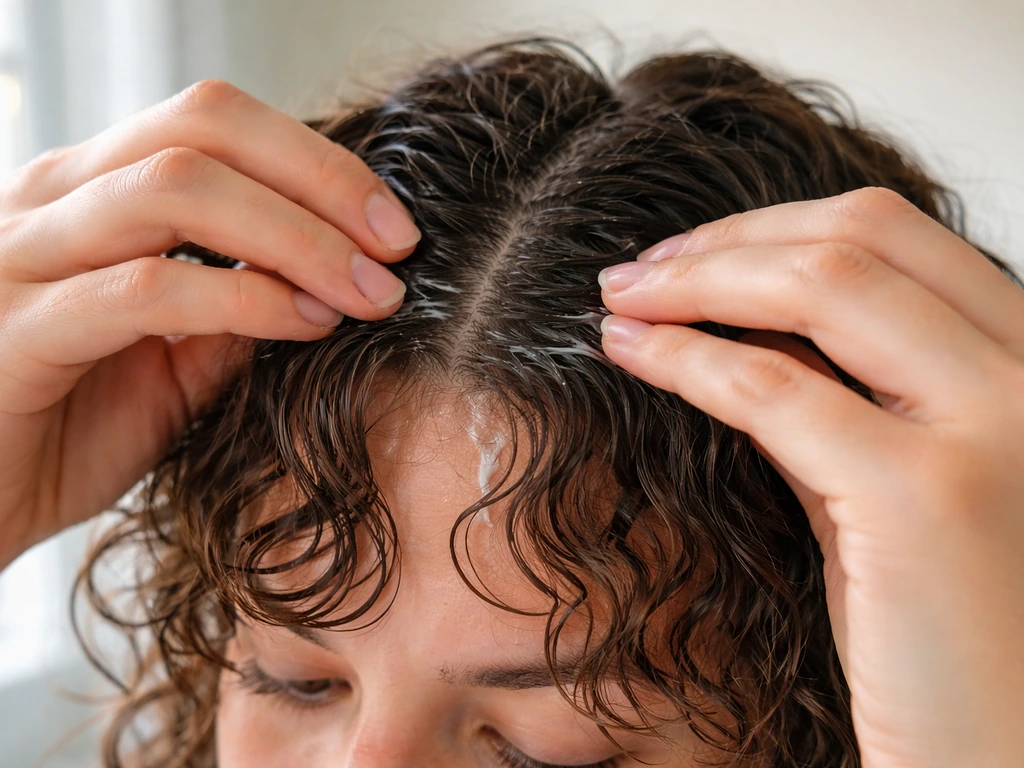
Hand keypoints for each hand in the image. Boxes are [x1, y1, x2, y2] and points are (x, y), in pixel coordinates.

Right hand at [0, 80, 419, 569]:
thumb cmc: (72, 427)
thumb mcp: (177, 362)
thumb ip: (238, 310)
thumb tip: (335, 279)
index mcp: (93, 192)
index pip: (213, 122)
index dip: (317, 161)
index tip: (395, 227)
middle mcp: (53, 200)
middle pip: (201, 130)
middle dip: (320, 181)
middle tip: (397, 248)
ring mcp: (25, 256)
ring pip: (175, 191)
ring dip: (297, 238)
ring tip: (367, 291)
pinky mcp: (19, 330)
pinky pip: (148, 289)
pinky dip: (244, 299)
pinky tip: (305, 323)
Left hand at [598, 187, 1023, 767]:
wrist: (999, 759)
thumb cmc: (941, 640)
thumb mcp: (891, 493)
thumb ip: (838, 407)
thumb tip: (735, 339)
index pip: (898, 237)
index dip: (776, 228)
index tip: (690, 255)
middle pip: (861, 235)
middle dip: (727, 239)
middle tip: (636, 272)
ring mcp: (998, 429)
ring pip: (822, 285)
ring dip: (696, 280)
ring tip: (618, 301)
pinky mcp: (929, 499)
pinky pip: (776, 389)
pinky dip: (687, 358)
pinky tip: (630, 353)